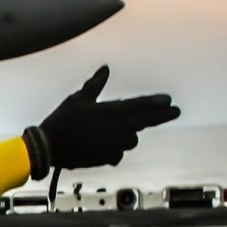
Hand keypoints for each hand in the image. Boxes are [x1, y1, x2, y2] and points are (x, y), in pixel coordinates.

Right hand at [25, 64, 178, 177]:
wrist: (49, 148)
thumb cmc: (62, 120)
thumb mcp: (78, 99)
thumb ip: (95, 85)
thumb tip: (106, 69)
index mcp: (110, 112)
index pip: (139, 106)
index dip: (155, 102)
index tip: (169, 100)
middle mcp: (116, 129)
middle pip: (144, 122)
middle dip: (162, 116)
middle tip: (176, 112)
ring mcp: (112, 145)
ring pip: (131, 139)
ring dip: (131, 133)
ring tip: (124, 129)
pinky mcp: (105, 158)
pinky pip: (118, 153)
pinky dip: (116, 148)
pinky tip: (108, 145)